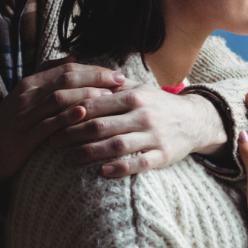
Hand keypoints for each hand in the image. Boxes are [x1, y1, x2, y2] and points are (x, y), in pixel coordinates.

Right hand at [0, 59, 123, 184]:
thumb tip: (73, 58)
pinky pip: (50, 124)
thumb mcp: (27, 98)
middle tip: (120, 81)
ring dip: (86, 94)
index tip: (116, 73)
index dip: (93, 69)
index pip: (66, 69)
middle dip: (96, 78)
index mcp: (29, 83)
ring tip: (110, 96)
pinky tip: (86, 114)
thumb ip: (48, 76)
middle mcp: (26, 95)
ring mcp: (25, 115)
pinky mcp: (25, 136)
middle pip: (65, 79)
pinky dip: (68, 117)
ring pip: (59, 98)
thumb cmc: (13, 126)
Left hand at [51, 83, 226, 177]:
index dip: (70, 112)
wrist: (195, 120)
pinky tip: (103, 172)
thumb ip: (111, 85)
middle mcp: (143, 115)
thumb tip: (79, 75)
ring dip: (89, 153)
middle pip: (101, 125)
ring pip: (116, 145)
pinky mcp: (163, 155)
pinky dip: (121, 168)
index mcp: (133, 96)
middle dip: (72, 134)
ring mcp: (154, 136)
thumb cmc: (158, 104)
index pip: (95, 103)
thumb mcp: (138, 88)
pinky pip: (140, 164)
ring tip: (67, 159)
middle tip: (52, 141)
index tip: (51, 119)